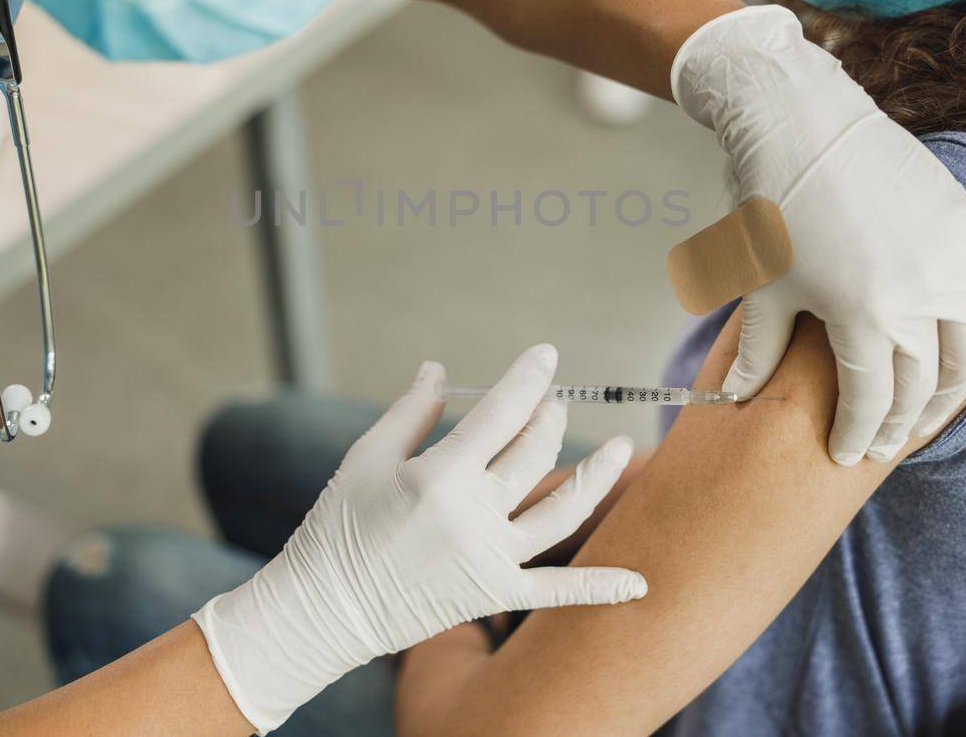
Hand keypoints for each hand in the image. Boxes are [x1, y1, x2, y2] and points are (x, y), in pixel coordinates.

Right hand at [192, 345, 645, 732]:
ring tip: (624, 448)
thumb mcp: (367, 457)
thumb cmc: (339, 525)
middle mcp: (472, 517)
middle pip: (533, 454)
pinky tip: (642, 584)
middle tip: (553, 402)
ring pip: (561, 512)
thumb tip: (440, 368)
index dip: (527, 378)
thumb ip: (413, 411)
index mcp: (439, 476)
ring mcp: (488, 559)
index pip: (500, 413)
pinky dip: (600, 587)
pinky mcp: (493, 595)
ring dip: (596, 476)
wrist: (324, 609)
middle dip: (549, 418)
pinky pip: (557, 591)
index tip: (546, 355)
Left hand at [671, 5, 965, 464]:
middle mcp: (917, 299)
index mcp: (860, 318)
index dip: (857, 435)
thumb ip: (758, 349)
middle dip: (897, 426)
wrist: (803, 123)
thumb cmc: (772, 205)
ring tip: (922, 416)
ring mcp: (952, 266)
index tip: (846, 454)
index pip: (870, 403)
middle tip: (880, 443)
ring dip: (948, 398)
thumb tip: (733, 400)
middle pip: (919, 388)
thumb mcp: (761, 284)